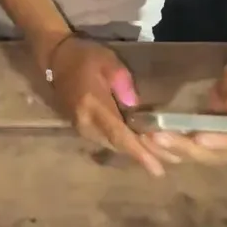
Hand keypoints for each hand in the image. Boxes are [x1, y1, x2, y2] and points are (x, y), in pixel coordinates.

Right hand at [47, 37, 175, 176]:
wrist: (56, 60)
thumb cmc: (84, 57)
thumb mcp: (107, 61)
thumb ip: (123, 82)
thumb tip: (135, 105)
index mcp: (93, 106)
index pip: (119, 134)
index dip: (139, 152)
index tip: (157, 169)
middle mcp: (86, 123)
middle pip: (118, 145)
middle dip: (143, 156)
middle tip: (170, 163)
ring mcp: (82, 128)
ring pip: (113, 146)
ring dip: (134, 152)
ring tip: (159, 158)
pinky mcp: (82, 129)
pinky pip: (106, 141)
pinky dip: (124, 145)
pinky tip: (139, 145)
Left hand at [143, 59, 226, 163]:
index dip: (217, 142)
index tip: (199, 137)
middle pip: (206, 155)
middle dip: (182, 147)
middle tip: (158, 137)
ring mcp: (213, 150)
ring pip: (189, 155)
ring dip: (167, 149)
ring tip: (145, 137)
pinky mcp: (198, 144)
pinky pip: (180, 149)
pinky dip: (164, 145)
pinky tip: (145, 137)